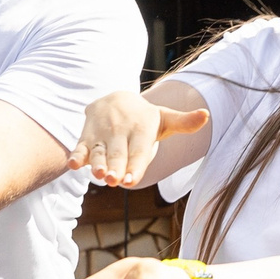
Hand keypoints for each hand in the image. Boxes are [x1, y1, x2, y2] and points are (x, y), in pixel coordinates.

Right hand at [68, 92, 208, 186]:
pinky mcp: (86, 136)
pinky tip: (74, 164)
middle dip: (116, 167)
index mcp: (142, 129)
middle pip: (118, 153)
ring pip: (99, 152)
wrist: (115, 97)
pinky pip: (81, 146)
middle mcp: (121, 131)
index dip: (136, 165)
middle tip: (114, 181)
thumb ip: (184, 122)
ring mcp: (102, 134)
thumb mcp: (164, 118)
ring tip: (98, 176)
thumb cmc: (145, 117)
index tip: (133, 180)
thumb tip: (206, 115)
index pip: (140, 150)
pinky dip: (76, 155)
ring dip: (96, 164)